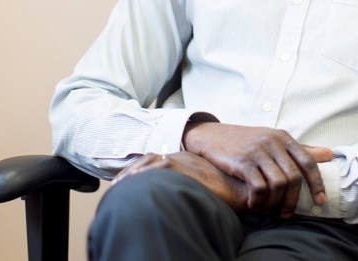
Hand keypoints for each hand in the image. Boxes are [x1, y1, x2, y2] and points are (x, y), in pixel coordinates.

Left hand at [110, 151, 248, 211]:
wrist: (242, 187)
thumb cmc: (227, 191)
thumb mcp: (202, 188)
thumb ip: (188, 188)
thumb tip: (173, 200)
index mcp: (184, 160)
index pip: (154, 162)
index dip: (137, 171)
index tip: (123, 183)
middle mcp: (182, 157)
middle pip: (148, 159)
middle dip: (129, 172)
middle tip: (115, 187)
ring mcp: (183, 159)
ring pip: (150, 161)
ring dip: (132, 173)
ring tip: (118, 187)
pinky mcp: (185, 165)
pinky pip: (159, 165)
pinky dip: (144, 172)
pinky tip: (133, 182)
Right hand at [182, 123, 332, 216]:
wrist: (212, 135)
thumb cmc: (246, 141)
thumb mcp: (274, 140)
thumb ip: (301, 149)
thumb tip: (329, 154)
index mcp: (283, 137)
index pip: (308, 162)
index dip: (317, 183)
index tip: (320, 201)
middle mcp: (272, 143)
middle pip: (294, 177)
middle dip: (294, 200)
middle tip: (288, 213)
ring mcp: (257, 152)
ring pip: (278, 184)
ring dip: (275, 203)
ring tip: (270, 210)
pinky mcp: (242, 162)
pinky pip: (259, 187)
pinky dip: (259, 201)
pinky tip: (255, 204)